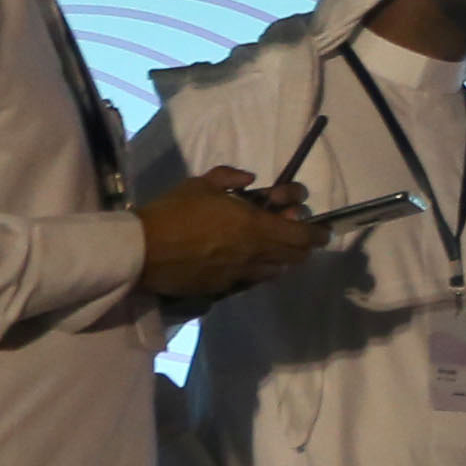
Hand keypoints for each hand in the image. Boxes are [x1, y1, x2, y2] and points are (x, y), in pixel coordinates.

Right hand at [142, 168, 320, 298]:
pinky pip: (252, 279)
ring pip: (276, 270)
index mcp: (254, 226)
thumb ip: (231, 177)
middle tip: (297, 233)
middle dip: (303, 244)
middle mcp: (255, 253)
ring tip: (271, 246)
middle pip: (295, 256)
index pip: (302, 235)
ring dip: (281, 258)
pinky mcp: (224, 288)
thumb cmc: (173, 212)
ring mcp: (240, 273)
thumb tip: (251, 179)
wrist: (142, 250)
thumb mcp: (201, 183)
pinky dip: (258, 270)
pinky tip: (246, 260)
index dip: (317, 233)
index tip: (323, 229)